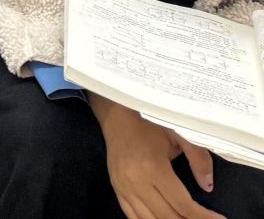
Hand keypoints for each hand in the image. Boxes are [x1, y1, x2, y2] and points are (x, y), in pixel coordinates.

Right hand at [92, 95, 219, 218]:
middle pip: (168, 216)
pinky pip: (132, 216)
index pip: (182, 204)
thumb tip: (208, 186)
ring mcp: (124, 188)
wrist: (116, 116)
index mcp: (153, 168)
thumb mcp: (178, 134)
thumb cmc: (148, 122)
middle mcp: (136, 182)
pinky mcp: (117, 190)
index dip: (203, 217)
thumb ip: (198, 158)